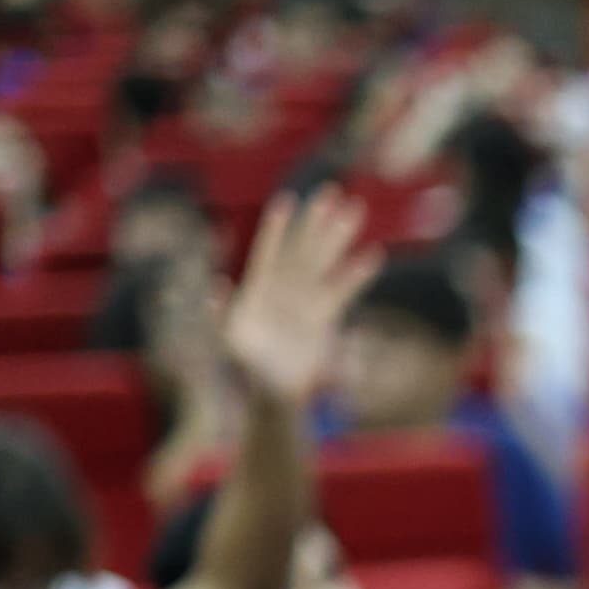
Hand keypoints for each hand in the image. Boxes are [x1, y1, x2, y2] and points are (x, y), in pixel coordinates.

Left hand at [215, 186, 376, 408]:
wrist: (275, 396)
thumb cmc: (249, 372)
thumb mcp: (230, 342)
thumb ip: (222, 313)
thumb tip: (215, 285)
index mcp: (260, 293)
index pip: (270, 253)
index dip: (277, 229)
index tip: (287, 200)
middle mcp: (284, 291)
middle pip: (303, 249)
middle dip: (317, 222)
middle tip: (332, 192)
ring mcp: (304, 302)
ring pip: (324, 262)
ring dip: (339, 237)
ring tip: (355, 209)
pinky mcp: (323, 318)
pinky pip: (341, 290)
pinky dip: (356, 275)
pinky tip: (372, 256)